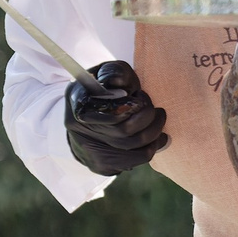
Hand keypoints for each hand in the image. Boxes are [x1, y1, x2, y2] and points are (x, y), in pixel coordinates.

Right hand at [66, 60, 167, 175]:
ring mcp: (89, 149)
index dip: (131, 106)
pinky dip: (153, 146)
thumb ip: (115, 72)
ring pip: (133, 145)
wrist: (87, 113)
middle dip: (147, 116)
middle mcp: (78, 129)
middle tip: (152, 107)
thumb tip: (120, 83)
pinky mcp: (102, 164)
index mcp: (78, 102)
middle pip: (124, 130)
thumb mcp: (106, 72)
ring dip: (154, 130)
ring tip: (159, 117)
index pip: (108, 112)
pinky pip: (136, 159)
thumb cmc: (103, 88)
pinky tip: (159, 136)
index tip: (140, 96)